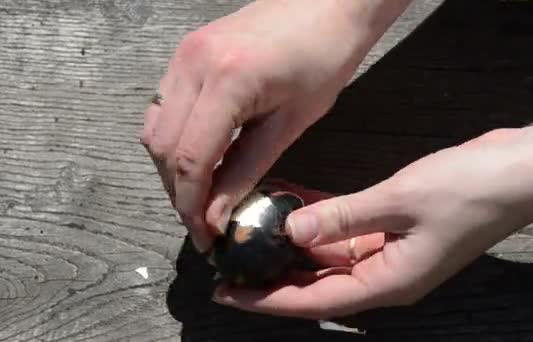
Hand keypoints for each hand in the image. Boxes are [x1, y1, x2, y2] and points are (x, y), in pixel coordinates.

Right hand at [139, 0, 408, 251]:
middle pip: (162, 147)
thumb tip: (215, 215)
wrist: (327, 3)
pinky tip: (200, 156)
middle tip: (202, 220)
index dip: (191, 205)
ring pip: (154, 128)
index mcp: (227, 80)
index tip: (204, 236)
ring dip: (172, 167)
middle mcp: (192, 64)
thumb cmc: (325, 59)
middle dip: (177, 191)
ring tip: (200, 194)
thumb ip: (247, 170)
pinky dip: (175, 139)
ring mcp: (183, 54)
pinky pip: (163, 106)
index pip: (189, 159)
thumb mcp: (291, 123)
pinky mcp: (185, 52)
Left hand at [211, 127, 532, 318]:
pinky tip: (294, 204)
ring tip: (255, 231)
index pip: (314, 302)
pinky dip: (321, 223)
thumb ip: (343, 217)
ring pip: (330, 259)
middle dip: (275, 274)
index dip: (268, 299)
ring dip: (295, 246)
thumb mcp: (399, 201)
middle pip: (318, 285)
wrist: (518, 173)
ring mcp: (392, 254)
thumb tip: (291, 230)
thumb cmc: (470, 191)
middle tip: (233, 261)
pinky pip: (348, 235)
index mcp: (388, 282)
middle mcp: (386, 276)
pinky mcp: (396, 231)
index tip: (228, 294)